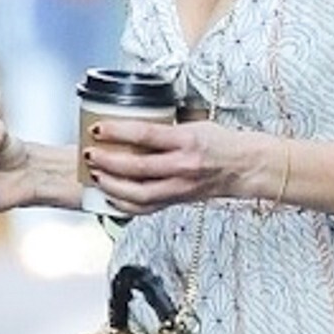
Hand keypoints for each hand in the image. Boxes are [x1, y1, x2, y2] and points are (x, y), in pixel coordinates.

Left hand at [83, 116, 268, 214]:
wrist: (243, 167)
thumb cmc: (220, 143)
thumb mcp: (194, 125)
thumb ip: (164, 129)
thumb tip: (132, 124)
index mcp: (186, 140)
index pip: (145, 135)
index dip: (117, 132)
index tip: (98, 129)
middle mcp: (183, 166)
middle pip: (137, 168)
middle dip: (108, 162)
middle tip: (90, 155)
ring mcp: (180, 187)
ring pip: (139, 194)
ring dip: (113, 186)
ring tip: (97, 176)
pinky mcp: (178, 200)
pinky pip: (147, 208)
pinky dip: (126, 205)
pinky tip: (112, 197)